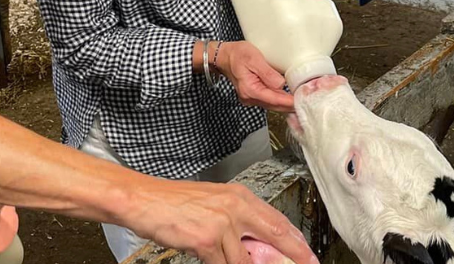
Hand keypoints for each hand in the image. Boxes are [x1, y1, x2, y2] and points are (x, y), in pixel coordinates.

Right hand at [123, 178, 316, 263]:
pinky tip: (209, 257)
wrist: (143, 200)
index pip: (278, 220)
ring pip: (245, 260)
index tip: (309, 255)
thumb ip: (238, 224)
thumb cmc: (174, 203)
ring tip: (221, 255)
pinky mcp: (206, 240)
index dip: (297, 241)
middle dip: (294, 255)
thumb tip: (258, 247)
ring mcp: (222, 223)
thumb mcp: (213, 206)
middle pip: (276, 235)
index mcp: (240, 196)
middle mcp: (236, 206)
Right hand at [217, 41, 294, 112]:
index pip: (274, 100)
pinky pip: (268, 100)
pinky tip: (288, 97)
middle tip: (306, 103)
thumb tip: (281, 84)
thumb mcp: (254, 59)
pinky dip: (279, 100)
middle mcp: (250, 98)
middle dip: (290, 106)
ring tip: (301, 100)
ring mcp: (250, 98)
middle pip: (274, 106)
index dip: (289, 102)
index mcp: (250, 90)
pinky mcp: (253, 95)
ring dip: (285, 104)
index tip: (301, 102)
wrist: (224, 56)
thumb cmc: (238, 54)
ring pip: (272, 105)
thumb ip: (268, 73)